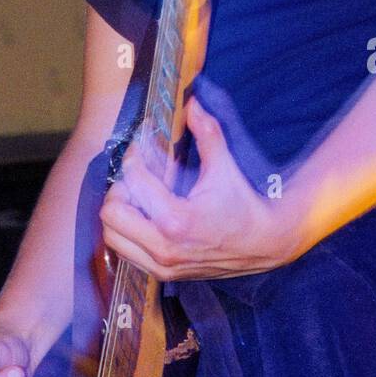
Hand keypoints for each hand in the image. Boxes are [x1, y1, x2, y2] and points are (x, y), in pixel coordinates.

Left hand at [99, 98, 305, 279]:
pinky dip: (126, 233)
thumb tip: (191, 103)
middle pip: (111, 214)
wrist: (264, 244)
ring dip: (119, 213)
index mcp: (177, 220)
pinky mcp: (163, 274)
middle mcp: (163, 247)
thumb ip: (207, 133)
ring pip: (113, 237)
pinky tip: (144, 216)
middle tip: (137, 175)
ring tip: (138, 196)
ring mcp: (162, 265)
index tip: (141, 146)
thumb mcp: (225, 168)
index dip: (133, 157)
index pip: (133, 182)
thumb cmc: (244, 205)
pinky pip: (126, 253)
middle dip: (120, 188)